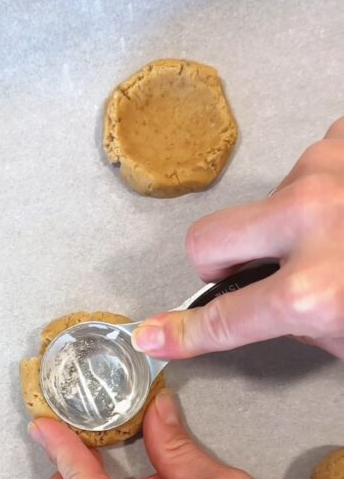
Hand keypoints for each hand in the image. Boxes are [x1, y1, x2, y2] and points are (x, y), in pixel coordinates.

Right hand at [133, 118, 343, 359]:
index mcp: (316, 289)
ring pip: (264, 201)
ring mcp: (325, 170)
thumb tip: (270, 304)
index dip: (184, 334)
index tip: (153, 335)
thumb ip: (302, 320)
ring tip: (336, 234)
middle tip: (260, 272)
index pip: (226, 318)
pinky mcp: (342, 143)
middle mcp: (311, 220)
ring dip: (285, 222)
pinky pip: (307, 166)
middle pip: (206, 240)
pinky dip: (323, 187)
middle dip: (222, 261)